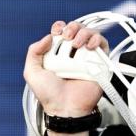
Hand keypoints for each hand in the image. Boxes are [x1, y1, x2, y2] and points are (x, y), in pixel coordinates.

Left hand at [24, 20, 108, 135]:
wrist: (65, 108)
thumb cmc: (49, 95)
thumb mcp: (32, 73)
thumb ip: (33, 52)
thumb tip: (48, 36)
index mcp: (57, 54)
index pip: (61, 31)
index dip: (60, 27)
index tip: (57, 32)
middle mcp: (72, 54)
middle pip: (76, 29)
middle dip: (72, 27)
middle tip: (67, 37)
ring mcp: (86, 57)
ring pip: (90, 33)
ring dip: (83, 33)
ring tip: (77, 44)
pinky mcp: (99, 63)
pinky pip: (103, 45)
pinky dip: (97, 40)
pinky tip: (89, 46)